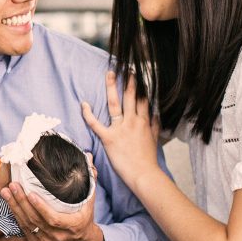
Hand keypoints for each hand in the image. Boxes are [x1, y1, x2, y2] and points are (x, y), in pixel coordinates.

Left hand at [0, 155, 104, 240]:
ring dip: (14, 208)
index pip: (53, 219)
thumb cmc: (84, 218)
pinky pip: (24, 230)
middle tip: (12, 186)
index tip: (30, 193)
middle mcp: (58, 237)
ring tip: (5, 192)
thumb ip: (89, 179)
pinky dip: (15, 216)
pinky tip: (8, 204)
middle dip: (21, 202)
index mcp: (72, 226)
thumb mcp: (89, 201)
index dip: (40, 207)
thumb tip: (88, 156)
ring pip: (27, 225)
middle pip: (35, 220)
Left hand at [81, 71, 160, 190]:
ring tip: (109, 73)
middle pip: (130, 96)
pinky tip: (84, 104)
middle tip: (125, 66)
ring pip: (115, 104)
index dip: (140, 85)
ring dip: (112, 87)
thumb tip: (157, 114)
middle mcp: (133, 121)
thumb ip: (155, 125)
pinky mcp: (109, 138)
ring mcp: (121, 129)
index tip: (137, 73)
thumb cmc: (148, 159)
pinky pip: (96, 124)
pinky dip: (88, 114)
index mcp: (144, 121)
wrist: (144, 174)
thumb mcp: (156, 139)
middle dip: (128, 80)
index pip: (143, 98)